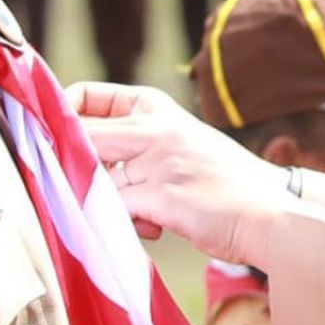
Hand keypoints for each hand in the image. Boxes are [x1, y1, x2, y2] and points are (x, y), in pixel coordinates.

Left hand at [67, 82, 294, 269]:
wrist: (270, 209)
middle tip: (67, 184)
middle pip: (81, 134)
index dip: (60, 117)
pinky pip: (114, 208)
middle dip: (64, 162)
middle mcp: (156, 129)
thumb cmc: (226, 182)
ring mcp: (159, 161)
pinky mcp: (163, 197)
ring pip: (92, 177)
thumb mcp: (181, 145)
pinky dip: (118, 222)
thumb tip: (78, 158)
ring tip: (131, 214)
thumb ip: (137, 145)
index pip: (89, 96)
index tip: (54, 142)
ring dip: (95, 201)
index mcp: (159, 109)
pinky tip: (149, 228)